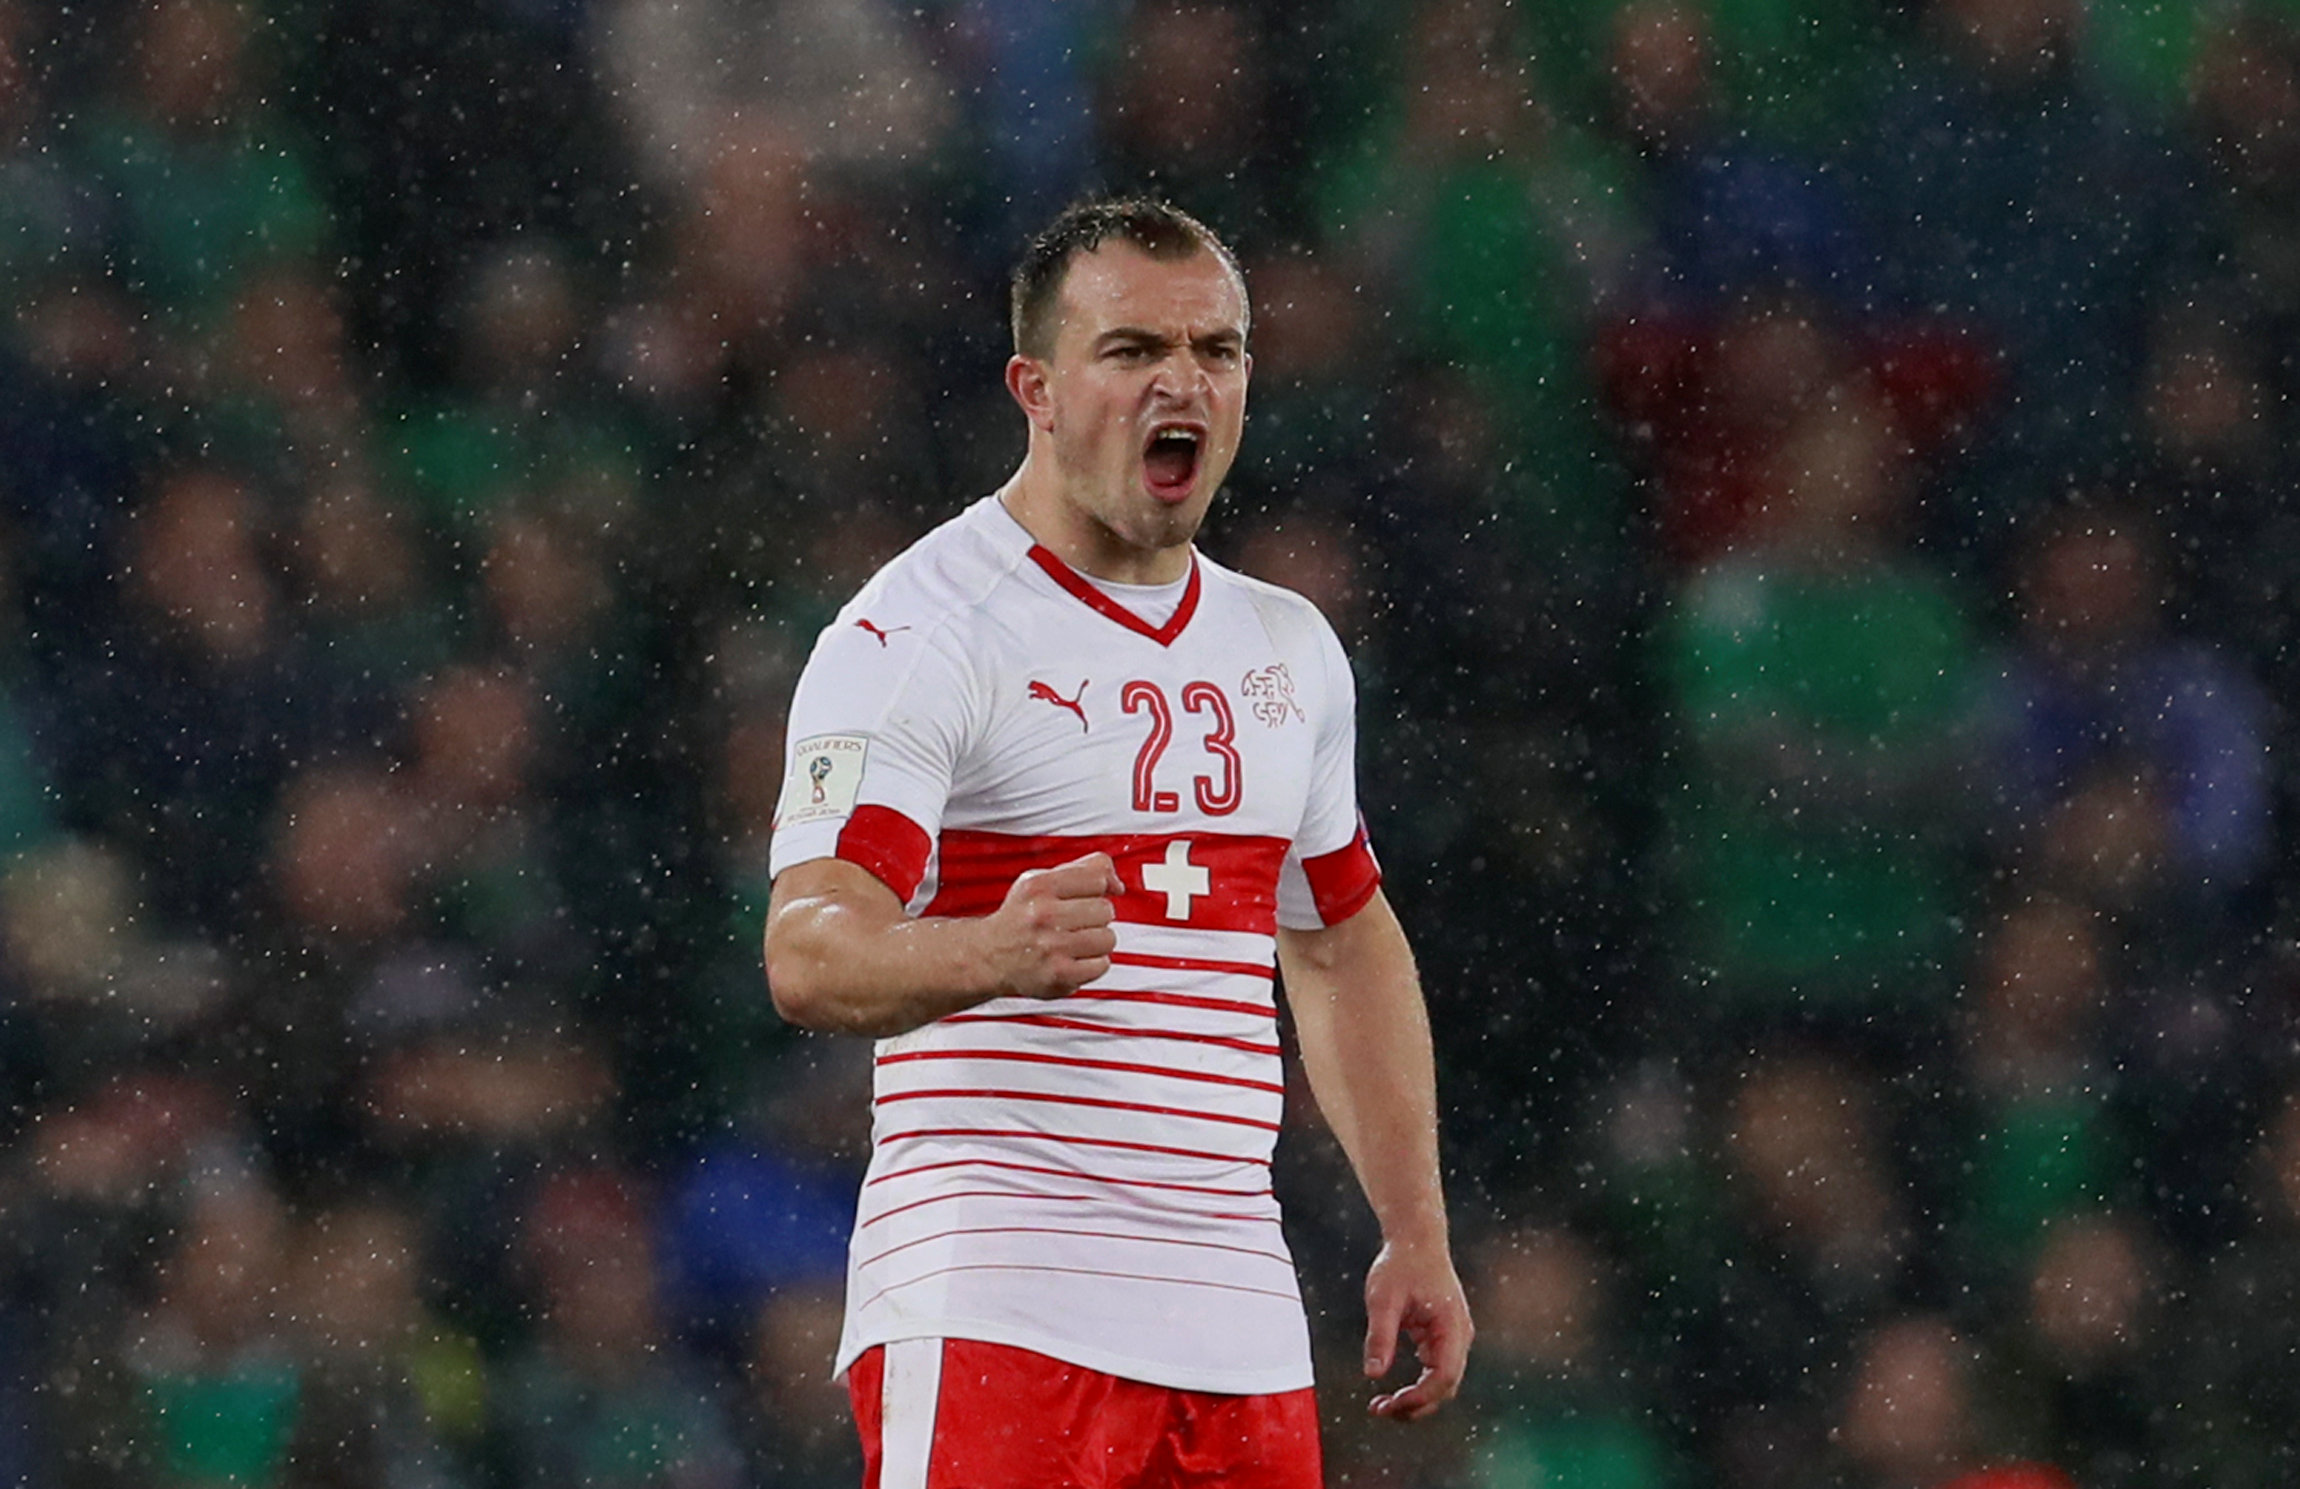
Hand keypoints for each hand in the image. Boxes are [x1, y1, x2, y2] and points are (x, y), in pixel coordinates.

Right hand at [985, 853, 1123, 999]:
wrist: (989, 956)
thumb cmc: (1021, 916)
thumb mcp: (1041, 879)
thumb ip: (1083, 869)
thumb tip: (1117, 884)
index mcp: (1039, 886)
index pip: (1097, 878)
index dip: (1098, 888)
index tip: (1088, 896)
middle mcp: (1043, 915)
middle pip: (1106, 909)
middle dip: (1096, 916)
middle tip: (1075, 922)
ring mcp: (1051, 947)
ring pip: (1108, 938)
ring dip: (1098, 941)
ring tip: (1077, 941)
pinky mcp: (1059, 975)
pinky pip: (1102, 965)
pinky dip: (1094, 964)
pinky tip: (1075, 959)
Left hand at [1363, 1238, 1471, 1420]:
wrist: (1416, 1239)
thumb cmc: (1402, 1263)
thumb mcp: (1383, 1299)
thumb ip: (1380, 1336)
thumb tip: (1373, 1373)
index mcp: (1451, 1326)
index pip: (1444, 1376)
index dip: (1420, 1397)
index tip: (1392, 1404)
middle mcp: (1458, 1335)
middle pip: (1446, 1386)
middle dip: (1416, 1405)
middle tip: (1381, 1410)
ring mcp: (1453, 1337)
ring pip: (1442, 1382)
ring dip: (1417, 1399)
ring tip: (1384, 1406)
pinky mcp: (1442, 1336)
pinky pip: (1435, 1370)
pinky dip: (1417, 1385)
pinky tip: (1393, 1390)